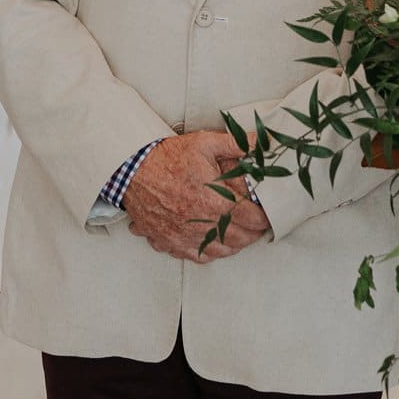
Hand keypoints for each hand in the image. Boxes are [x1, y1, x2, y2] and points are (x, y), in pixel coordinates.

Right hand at [121, 131, 262, 262]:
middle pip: (240, 239)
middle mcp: (201, 223)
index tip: (267, 215)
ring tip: (239, 234)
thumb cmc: (167, 158)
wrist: (131, 170)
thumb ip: (236, 144)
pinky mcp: (170, 242)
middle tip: (257, 225)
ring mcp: (185, 236)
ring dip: (235, 245)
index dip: (264, 219)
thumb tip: (263, 141)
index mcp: (214, 201)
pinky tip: (214, 243)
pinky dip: (211, 253)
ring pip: (221, 251)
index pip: (252, 219)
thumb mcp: (204, 143)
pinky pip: (197, 257)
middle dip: (253, 233)